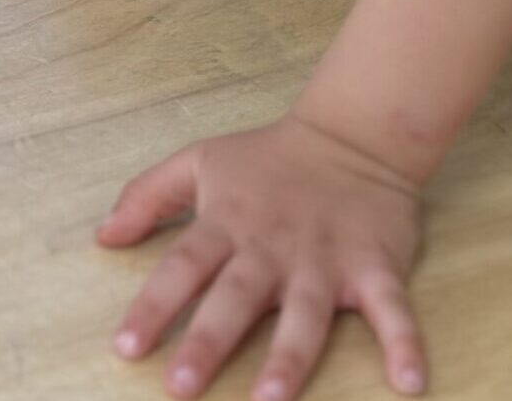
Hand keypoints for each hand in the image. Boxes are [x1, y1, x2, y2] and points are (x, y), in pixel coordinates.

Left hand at [98, 113, 426, 398]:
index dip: (152, 306)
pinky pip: (392, 309)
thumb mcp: (198, 161)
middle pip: (234, 298)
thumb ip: (147, 196)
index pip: (182, 266)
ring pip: (305, 313)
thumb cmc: (266, 159)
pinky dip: (404, 343)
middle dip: (208, 342)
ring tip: (269, 400)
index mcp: (227, 223)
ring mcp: (325, 258)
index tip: (126, 347)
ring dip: (289, 357)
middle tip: (181, 388)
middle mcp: (271, 247)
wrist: (352, 137)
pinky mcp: (375, 266)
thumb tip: (102, 236)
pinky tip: (410, 383)